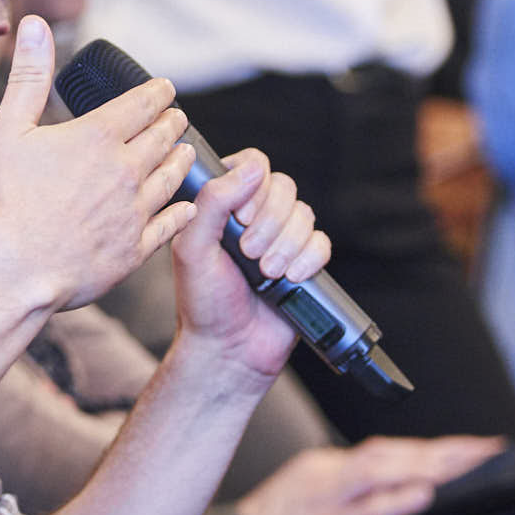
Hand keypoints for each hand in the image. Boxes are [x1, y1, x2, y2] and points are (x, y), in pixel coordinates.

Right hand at [0, 17, 193, 314]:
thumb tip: (35, 24)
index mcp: (97, 137)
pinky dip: (182, 212)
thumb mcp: (9, 129)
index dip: (157, 93)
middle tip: (176, 117)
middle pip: (162, 138)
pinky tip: (186, 209)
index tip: (165, 89)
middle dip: (171, 123)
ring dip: (181, 161)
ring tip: (184, 152)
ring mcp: (134, 212)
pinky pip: (170, 225)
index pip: (142, 104)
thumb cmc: (1, 201)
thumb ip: (30, 76)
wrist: (11, 271)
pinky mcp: (135, 250)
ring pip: (173, 179)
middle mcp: (125, 171)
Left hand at [168, 150, 322, 389]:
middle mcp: (254, 215)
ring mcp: (281, 237)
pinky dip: (309, 258)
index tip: (241, 219)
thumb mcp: (193, 248)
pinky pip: (322, 243)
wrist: (228, 349)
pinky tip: (290, 277)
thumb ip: (213, 202)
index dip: (254, 187)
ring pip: (305, 213)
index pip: (252, 165)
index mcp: (222, 204)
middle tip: (249, 254)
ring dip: (286, 244)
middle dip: (269, 222)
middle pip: (284, 186)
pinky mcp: (304, 261)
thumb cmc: (203, 301)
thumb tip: (251, 169)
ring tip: (265, 273)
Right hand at [237, 436, 505, 514]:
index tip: (475, 448)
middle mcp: (331, 472)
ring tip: (473, 463)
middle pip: (394, 453)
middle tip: (490, 449)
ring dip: (430, 464)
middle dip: (445, 451)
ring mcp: (328, 497)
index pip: (390, 450)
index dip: (434, 448)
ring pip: (384, 470)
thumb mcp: (312, 492)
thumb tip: (403, 486)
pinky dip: (396, 500)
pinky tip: (425, 495)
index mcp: (330, 465)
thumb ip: (354, 487)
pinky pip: (365, 510)